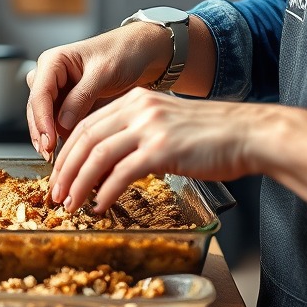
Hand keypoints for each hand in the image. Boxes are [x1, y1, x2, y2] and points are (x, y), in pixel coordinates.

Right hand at [25, 26, 173, 160]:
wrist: (139, 54)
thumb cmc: (122, 53)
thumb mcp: (104, 72)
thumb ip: (82, 96)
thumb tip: (62, 123)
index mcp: (53, 61)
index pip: (40, 94)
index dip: (41, 120)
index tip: (48, 142)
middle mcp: (50, 76)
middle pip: (36, 109)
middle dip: (42, 133)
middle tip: (49, 155)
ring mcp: (58, 92)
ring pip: (44, 119)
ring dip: (49, 138)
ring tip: (57, 159)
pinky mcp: (67, 105)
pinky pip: (59, 124)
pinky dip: (62, 138)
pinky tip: (69, 152)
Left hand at [48, 89, 306, 216]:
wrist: (250, 134)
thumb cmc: (214, 136)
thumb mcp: (167, 125)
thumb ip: (137, 136)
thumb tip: (108, 164)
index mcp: (136, 100)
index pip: (87, 124)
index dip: (68, 152)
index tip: (59, 174)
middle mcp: (138, 108)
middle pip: (85, 138)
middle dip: (66, 169)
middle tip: (56, 194)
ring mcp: (150, 127)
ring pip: (98, 156)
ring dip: (79, 183)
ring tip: (71, 204)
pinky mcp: (163, 149)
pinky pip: (122, 173)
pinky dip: (105, 192)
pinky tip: (100, 206)